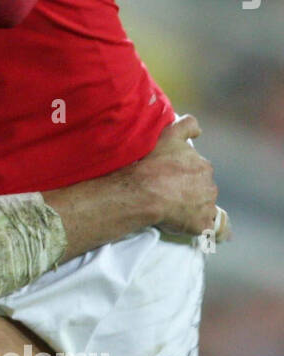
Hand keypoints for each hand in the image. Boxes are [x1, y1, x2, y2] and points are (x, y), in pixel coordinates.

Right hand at [133, 115, 226, 240]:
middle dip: (192, 193)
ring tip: (174, 211)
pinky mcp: (201, 225)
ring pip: (204, 209)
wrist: (144, 191)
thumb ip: (187, 125)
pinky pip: (206, 229)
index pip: (200, 172)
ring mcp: (206, 208)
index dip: (187, 175)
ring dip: (194, 210)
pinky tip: (190, 227)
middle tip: (170, 195)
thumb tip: (200, 130)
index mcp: (204, 167)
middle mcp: (210, 187)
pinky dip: (201, 228)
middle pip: (203, 191)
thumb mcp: (169, 135)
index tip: (173, 179)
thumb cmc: (154, 163)